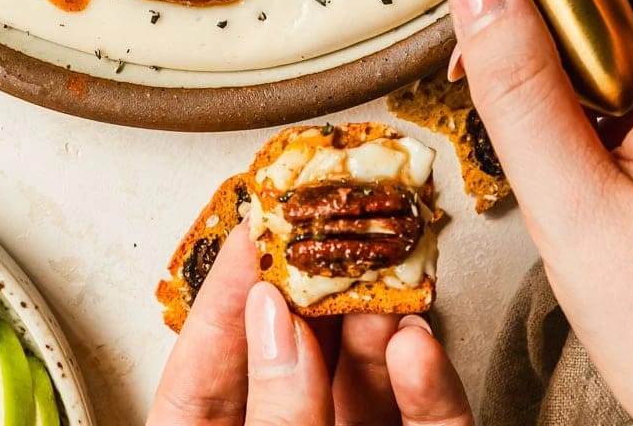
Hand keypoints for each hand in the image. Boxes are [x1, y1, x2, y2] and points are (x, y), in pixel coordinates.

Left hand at [146, 221, 472, 424]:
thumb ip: (273, 411)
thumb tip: (275, 319)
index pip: (202, 372)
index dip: (224, 292)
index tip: (251, 225)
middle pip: (295, 361)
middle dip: (317, 294)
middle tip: (329, 227)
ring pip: (367, 382)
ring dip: (379, 324)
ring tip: (381, 277)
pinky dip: (430, 387)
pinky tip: (419, 346)